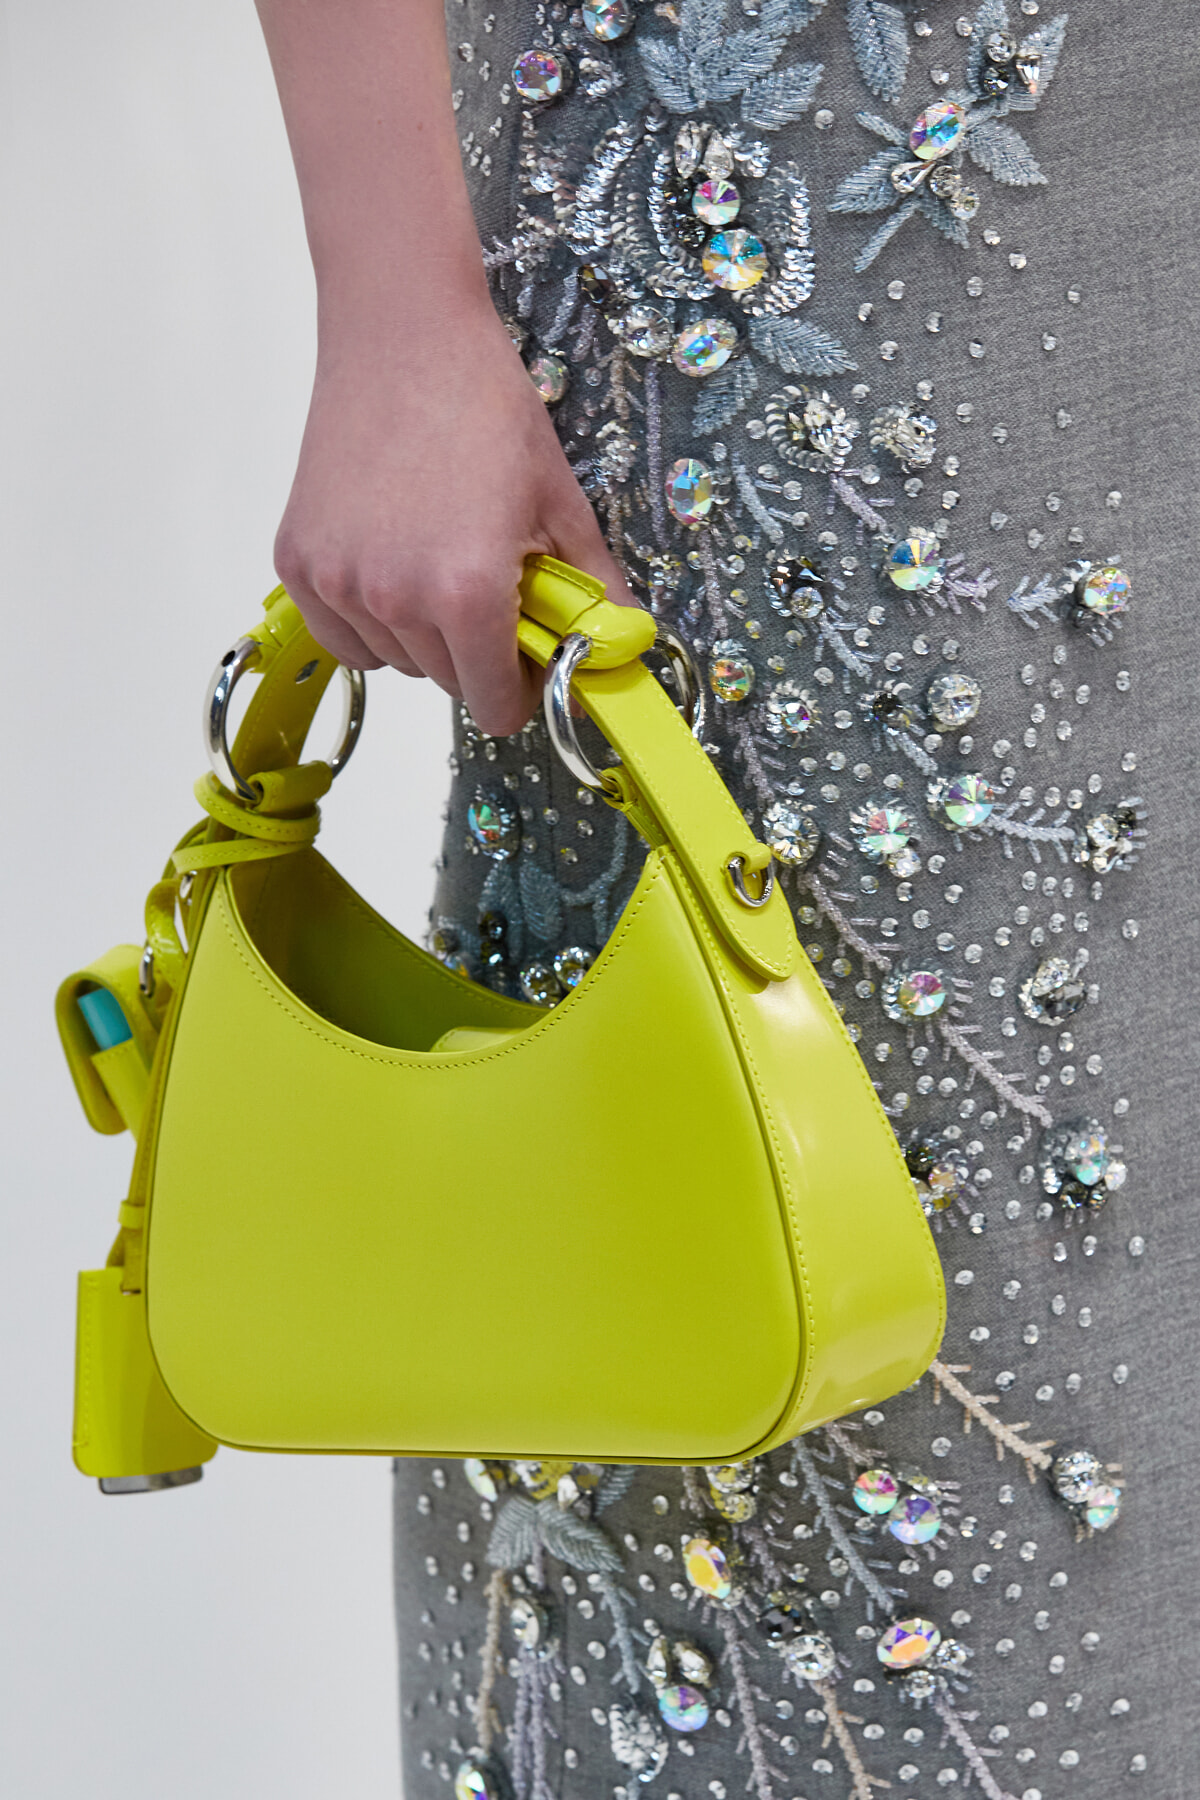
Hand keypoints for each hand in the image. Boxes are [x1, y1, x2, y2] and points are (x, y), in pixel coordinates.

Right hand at [273, 299, 637, 737]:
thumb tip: (622, 653)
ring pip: (394, 661)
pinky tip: (389, 563)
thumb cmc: (489, 412)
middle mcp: (395, 599)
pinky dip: (368, 620)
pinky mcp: (297, 562)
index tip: (525, 656)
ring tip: (435, 557)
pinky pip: (341, 636)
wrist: (404, 338)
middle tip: (487, 583)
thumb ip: (594, 595)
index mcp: (467, 594)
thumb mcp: (562, 505)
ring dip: (420, 635)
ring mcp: (338, 582)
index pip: (495, 706)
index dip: (520, 689)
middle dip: (475, 653)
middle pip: (446, 683)